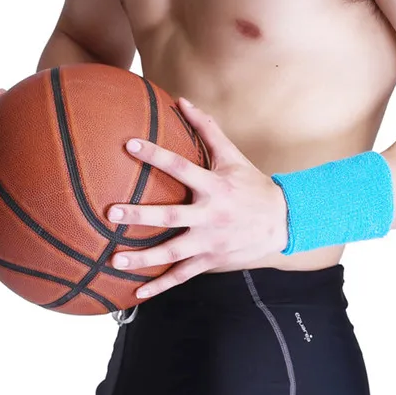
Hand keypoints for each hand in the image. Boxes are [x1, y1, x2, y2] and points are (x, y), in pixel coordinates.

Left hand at [108, 97, 288, 297]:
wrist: (283, 223)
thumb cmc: (254, 187)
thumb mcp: (234, 157)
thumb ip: (208, 129)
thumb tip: (183, 100)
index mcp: (215, 187)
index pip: (181, 167)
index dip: (156, 156)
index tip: (129, 145)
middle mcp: (211, 216)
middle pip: (171, 216)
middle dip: (141, 215)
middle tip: (111, 214)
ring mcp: (211, 242)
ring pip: (174, 253)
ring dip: (144, 259)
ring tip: (116, 261)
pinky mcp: (212, 261)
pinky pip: (183, 275)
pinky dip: (161, 286)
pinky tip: (138, 294)